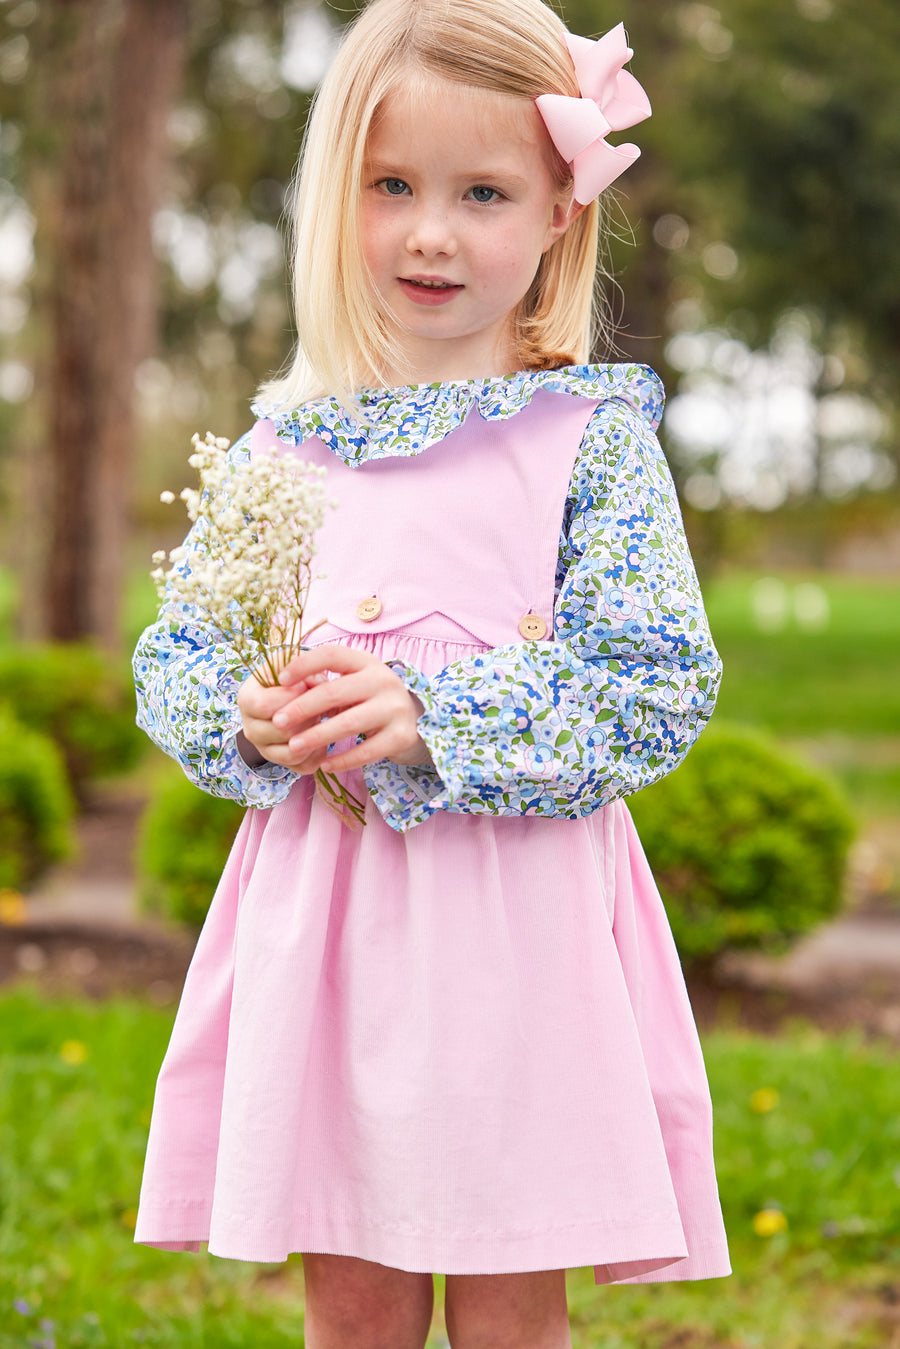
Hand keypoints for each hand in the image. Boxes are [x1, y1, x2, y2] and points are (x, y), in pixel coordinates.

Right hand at [237, 671, 329, 773]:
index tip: (307, 686)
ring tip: (320, 720)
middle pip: (280, 731)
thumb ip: (302, 667)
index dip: (292, 697)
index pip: (265, 706)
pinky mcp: (281, 763)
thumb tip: (317, 684)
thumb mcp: (290, 664)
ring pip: (292, 753)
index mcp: (246, 699)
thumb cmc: (289, 677)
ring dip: (312, 736)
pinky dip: (317, 754)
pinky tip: (322, 738)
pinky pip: (302, 766)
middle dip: (306, 716)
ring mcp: (264, 749)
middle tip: (319, 705)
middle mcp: (250, 728)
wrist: (287, 696)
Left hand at [271, 644, 433, 773]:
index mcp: (367, 663)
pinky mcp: (402, 736)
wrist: (416, 722)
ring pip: (348, 723)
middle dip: (302, 708)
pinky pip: (366, 751)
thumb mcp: (355, 683)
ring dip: (317, 736)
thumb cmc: (372, 701)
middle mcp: (384, 680)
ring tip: (294, 747)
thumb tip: (281, 689)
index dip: (304, 664)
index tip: (280, 680)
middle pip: (335, 691)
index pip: (332, 654)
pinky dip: (342, 760)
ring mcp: (395, 708)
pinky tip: (323, 764)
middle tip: (278, 722)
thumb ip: (326, 683)